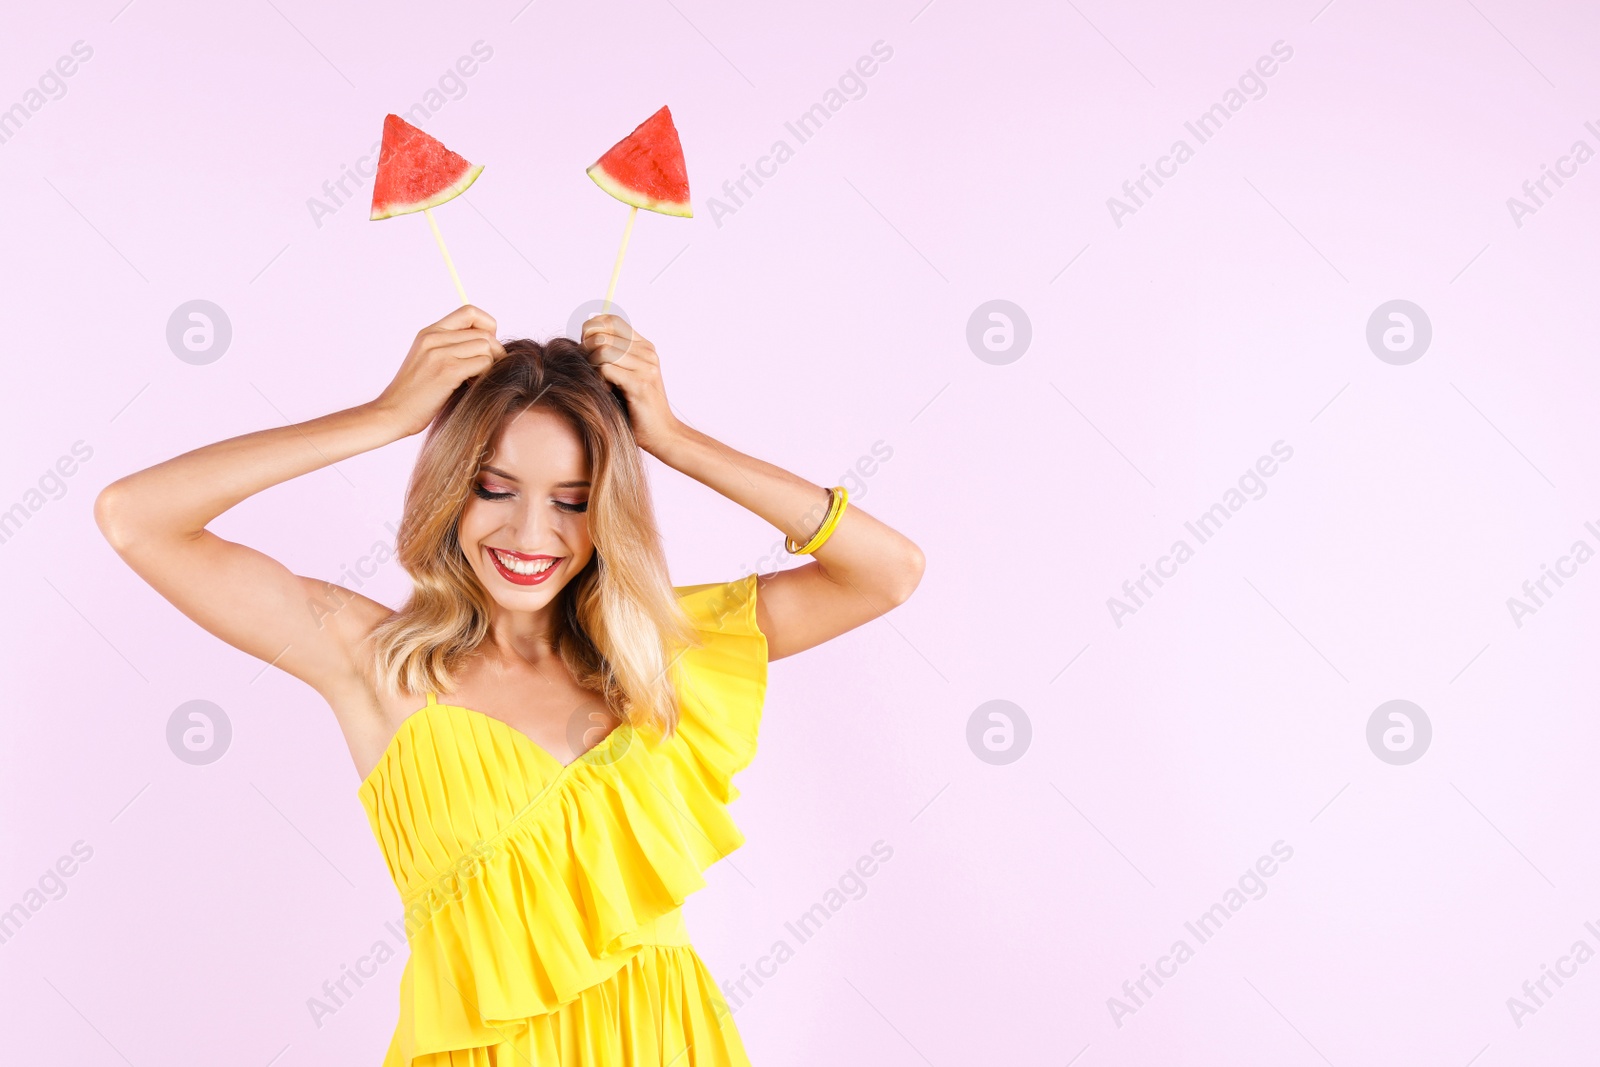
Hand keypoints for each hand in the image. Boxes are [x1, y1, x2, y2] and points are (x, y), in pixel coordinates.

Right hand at [372, 305, 505, 436]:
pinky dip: (486, 376)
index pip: (470, 312)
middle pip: (484, 333)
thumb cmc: (415, 394)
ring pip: (487, 347)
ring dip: (490, 366)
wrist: (391, 413)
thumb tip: (488, 345)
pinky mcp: (448, 371)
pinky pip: (484, 363)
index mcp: (429, 332)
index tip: (486, 347)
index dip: (487, 326)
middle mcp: (434, 337)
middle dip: (495, 352)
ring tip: (476, 380)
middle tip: (485, 371)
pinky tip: (472, 387)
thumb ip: (451, 348)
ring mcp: (440, 353)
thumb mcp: (428, 361)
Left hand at [580, 315, 682, 455]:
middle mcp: (647, 352)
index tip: (587, 349)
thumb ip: (610, 355)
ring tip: (602, 384)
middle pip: (601, 335)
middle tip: (592, 372)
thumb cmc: (636, 407)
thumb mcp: (624, 375)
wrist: (662, 434)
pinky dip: (600, 382)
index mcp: (644, 346)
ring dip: (593, 369)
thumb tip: (583, 338)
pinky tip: (608, 393)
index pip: (610, 320)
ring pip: (601, 351)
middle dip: (587, 353)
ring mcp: (646, 366)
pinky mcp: (640, 383)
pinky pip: (605, 369)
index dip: (591, 329)